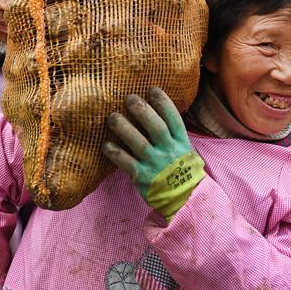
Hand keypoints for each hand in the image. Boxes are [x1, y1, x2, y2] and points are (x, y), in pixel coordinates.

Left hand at [102, 87, 204, 220]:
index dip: (164, 103)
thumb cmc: (181, 171)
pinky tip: (105, 145)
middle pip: (156, 127)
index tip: (152, 89)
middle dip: (142, 111)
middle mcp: (169, 151)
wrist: (185, 200)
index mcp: (181, 142)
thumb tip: (156, 112)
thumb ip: (173, 134)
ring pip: (139, 143)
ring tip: (112, 117)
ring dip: (124, 129)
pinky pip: (127, 163)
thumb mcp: (186, 151)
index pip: (173, 119)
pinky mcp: (143, 177)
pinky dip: (116, 154)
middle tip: (129, 98)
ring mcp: (156, 164)